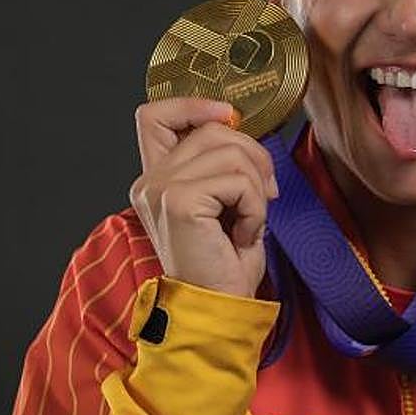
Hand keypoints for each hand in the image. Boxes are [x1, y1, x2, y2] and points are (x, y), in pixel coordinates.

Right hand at [129, 98, 277, 297]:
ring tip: (249, 222)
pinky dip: (255, 207)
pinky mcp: (180, 202)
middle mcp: (149, 181)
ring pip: (232, 152)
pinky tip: (244, 235)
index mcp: (156, 179)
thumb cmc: (224, 263)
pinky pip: (239, 181)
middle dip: (254, 155)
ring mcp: (160, 190)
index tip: (228, 115)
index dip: (194, 104)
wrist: (218, 310)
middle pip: (212, 130)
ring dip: (257, 188)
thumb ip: (221, 162)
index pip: (155, 115)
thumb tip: (238, 126)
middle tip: (266, 194)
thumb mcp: (223, 201)